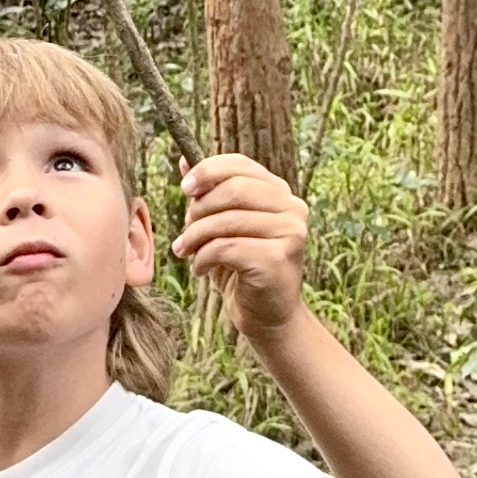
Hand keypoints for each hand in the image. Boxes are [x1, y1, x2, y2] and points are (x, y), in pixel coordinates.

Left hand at [174, 153, 307, 349]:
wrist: (267, 317)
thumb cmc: (242, 269)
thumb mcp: (222, 227)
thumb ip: (209, 194)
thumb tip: (184, 159)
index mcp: (280, 193)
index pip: (241, 164)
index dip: (208, 170)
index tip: (185, 188)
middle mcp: (292, 208)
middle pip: (232, 190)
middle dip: (198, 210)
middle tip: (184, 233)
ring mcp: (290, 233)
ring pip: (226, 221)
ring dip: (195, 238)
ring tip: (185, 252)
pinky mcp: (277, 258)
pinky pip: (226, 247)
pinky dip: (203, 258)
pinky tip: (200, 270)